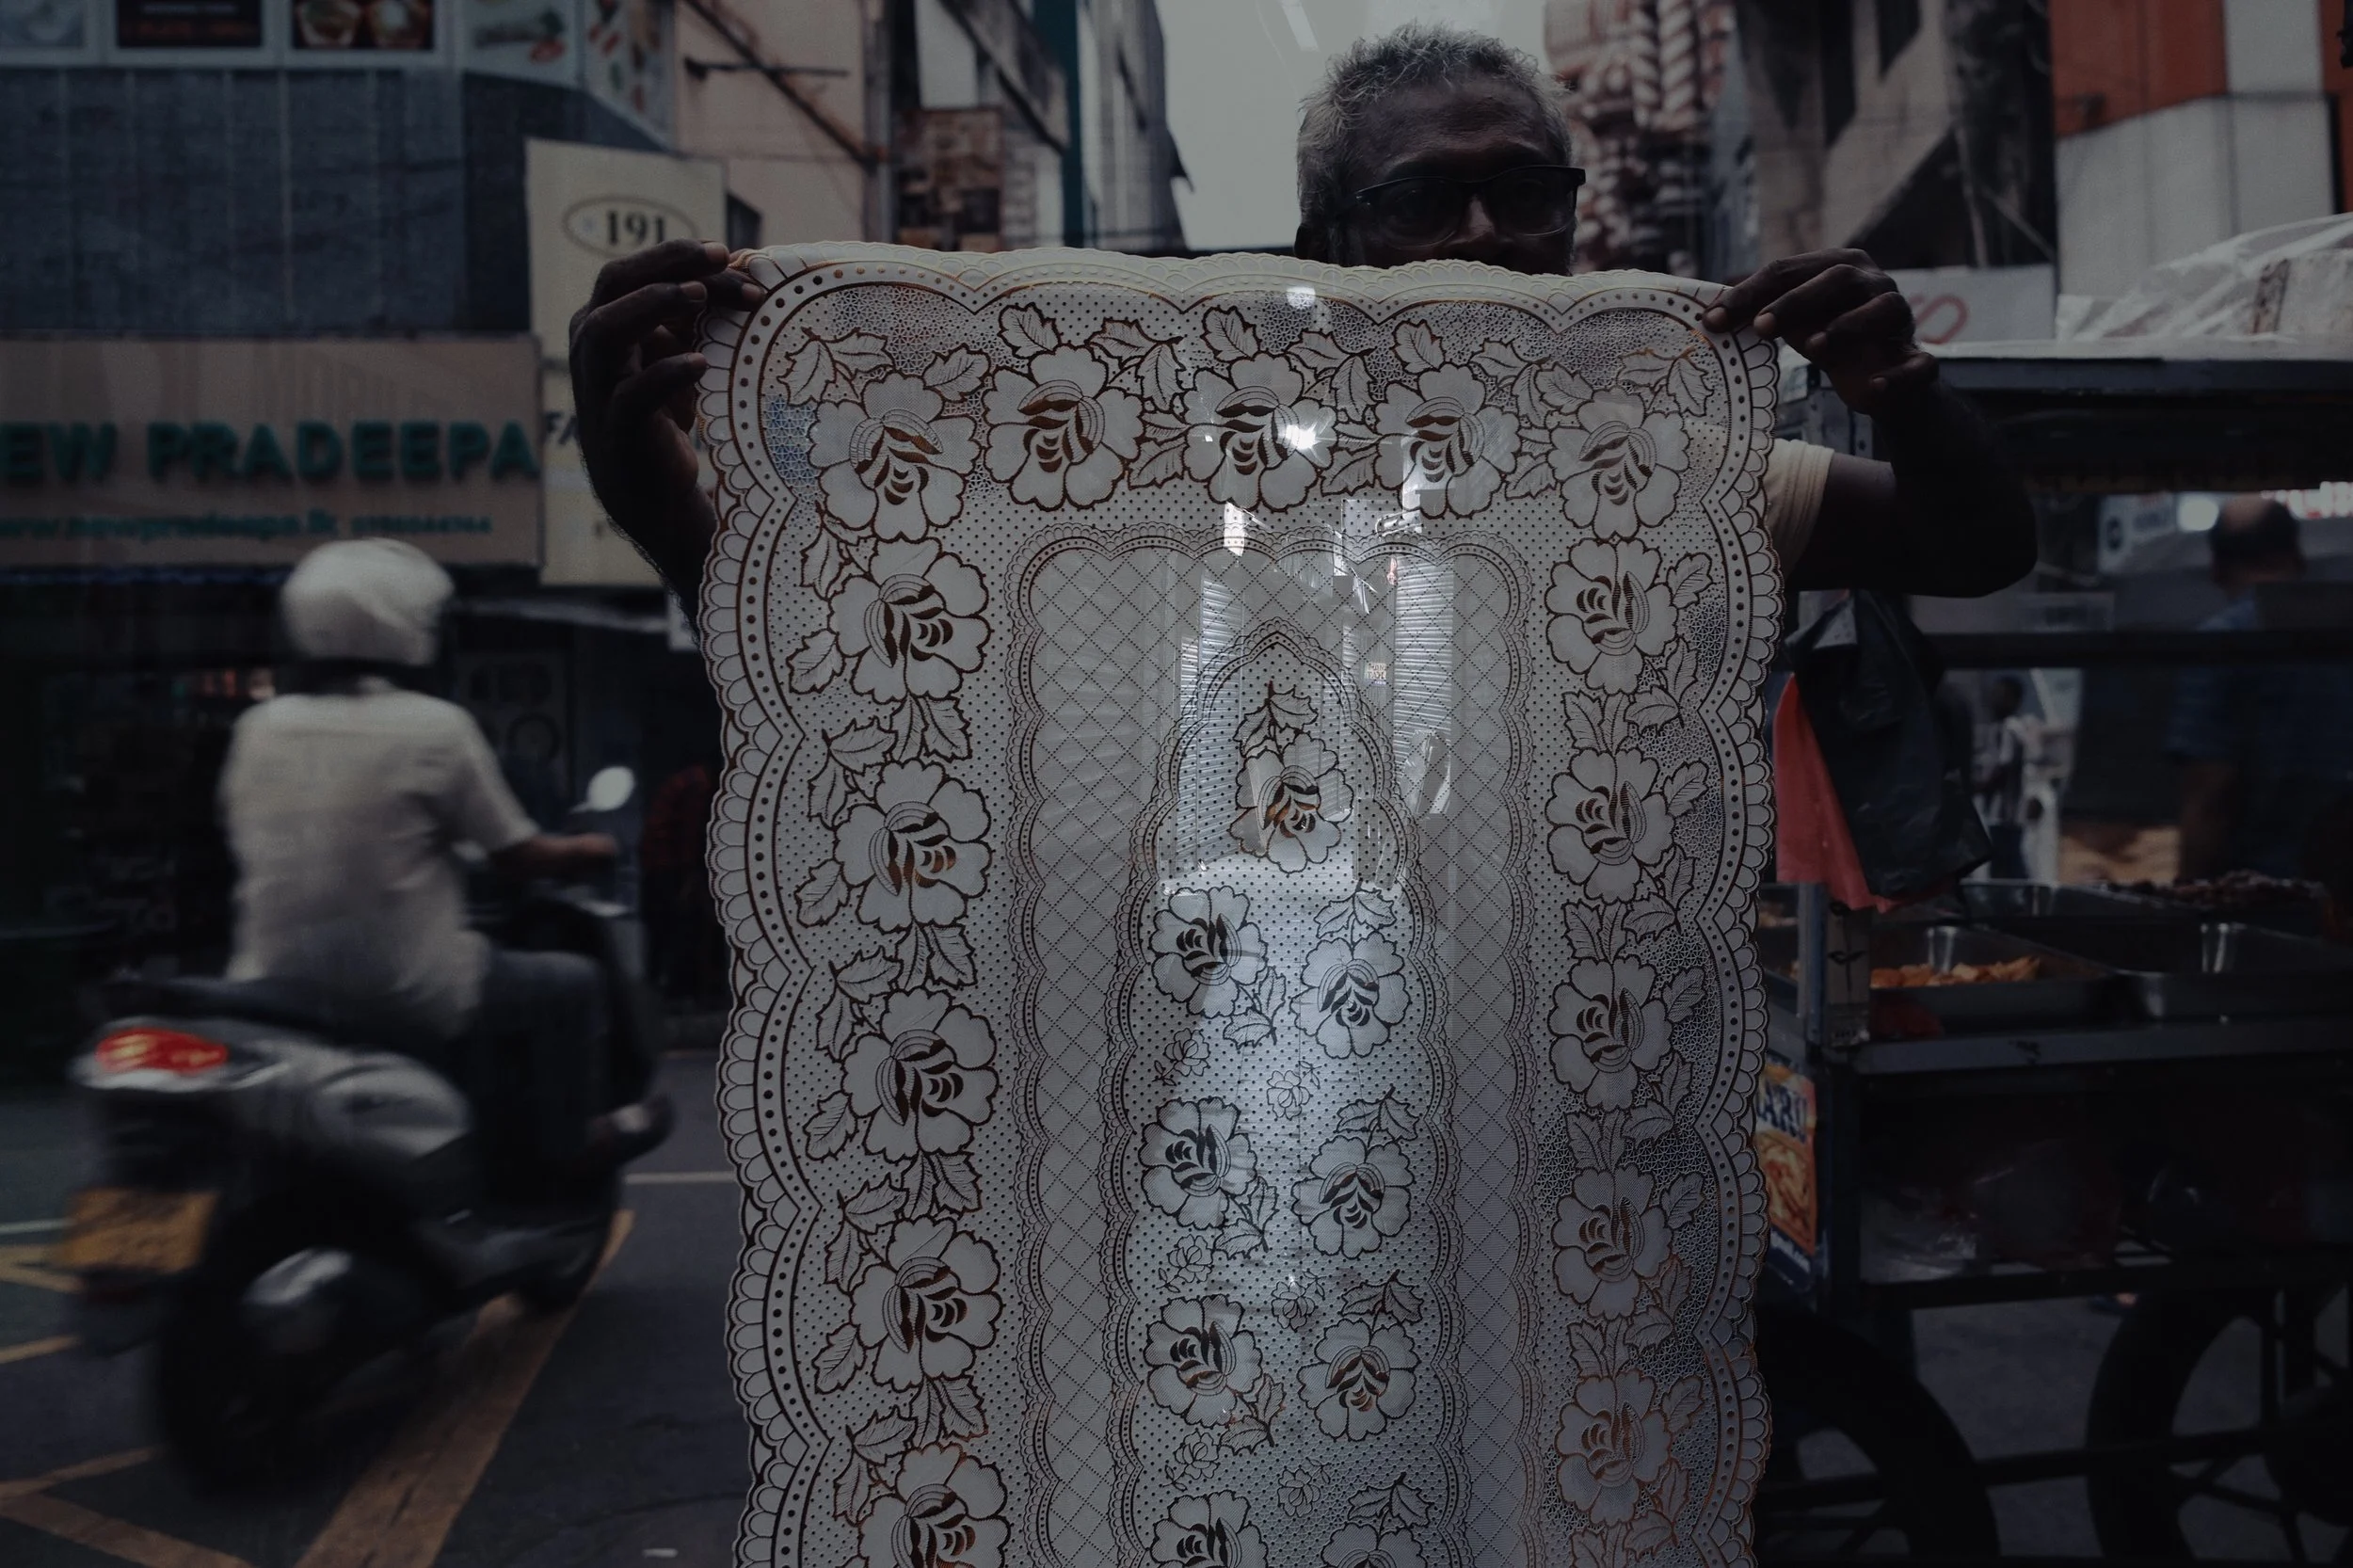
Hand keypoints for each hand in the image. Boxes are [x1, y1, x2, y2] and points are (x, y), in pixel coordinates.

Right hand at [568, 239, 767, 593]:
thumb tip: (744, 271)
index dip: (672, 257)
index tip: (727, 253)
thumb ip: (696, 325)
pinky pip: (629, 398)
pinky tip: (701, 366)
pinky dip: (664, 375)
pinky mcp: (616, 439)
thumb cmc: (675, 430)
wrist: (664, 511)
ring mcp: (599, 398)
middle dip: (664, 267)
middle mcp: (594, 358)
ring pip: (602, 332)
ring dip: (652, 306)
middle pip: (611, 287)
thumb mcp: (686, 369)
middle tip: (719, 259)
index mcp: (608, 334)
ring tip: (701, 299)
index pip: (629, 274)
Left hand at [1703, 249, 1935, 417]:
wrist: (1882, 384)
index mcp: (1839, 266)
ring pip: (1883, 309)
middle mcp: (1874, 283)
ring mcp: (1901, 318)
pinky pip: (1918, 363)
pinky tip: (1871, 388)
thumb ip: (1761, 314)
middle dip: (1795, 301)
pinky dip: (1896, 376)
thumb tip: (1707, 313)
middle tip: (1760, 326)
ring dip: (1847, 326)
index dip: (1750, 293)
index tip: (1712, 320)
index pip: (1788, 270)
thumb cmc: (1829, 341)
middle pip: (1837, 277)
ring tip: (1812, 348)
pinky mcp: (1920, 358)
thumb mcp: (1793, 325)